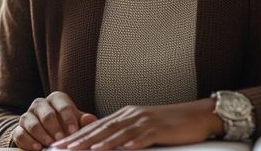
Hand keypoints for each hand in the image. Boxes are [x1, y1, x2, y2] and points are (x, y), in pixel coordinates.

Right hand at [13, 91, 98, 150]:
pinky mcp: (19, 128)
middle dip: (54, 128)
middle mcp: (40, 104)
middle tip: (61, 139)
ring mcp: (28, 116)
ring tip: (50, 144)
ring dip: (41, 134)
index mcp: (56, 99)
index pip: (63, 105)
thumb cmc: (67, 126)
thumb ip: (85, 122)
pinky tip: (37, 148)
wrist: (49, 134)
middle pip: (46, 114)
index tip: (73, 131)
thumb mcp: (77, 123)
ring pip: (31, 122)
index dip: (68, 118)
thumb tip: (88, 119)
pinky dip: (28, 141)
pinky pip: (20, 133)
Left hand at [50, 99, 223, 149]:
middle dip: (82, 139)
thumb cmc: (170, 123)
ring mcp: (146, 121)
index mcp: (126, 114)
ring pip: (119, 133)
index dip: (78, 135)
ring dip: (101, 142)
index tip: (62, 144)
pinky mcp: (160, 129)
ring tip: (86, 150)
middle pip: (102, 128)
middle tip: (64, 149)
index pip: (97, 126)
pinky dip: (133, 143)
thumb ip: (125, 132)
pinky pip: (144, 137)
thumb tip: (107, 143)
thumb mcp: (143, 126)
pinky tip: (123, 149)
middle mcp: (132, 115)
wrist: (198, 114)